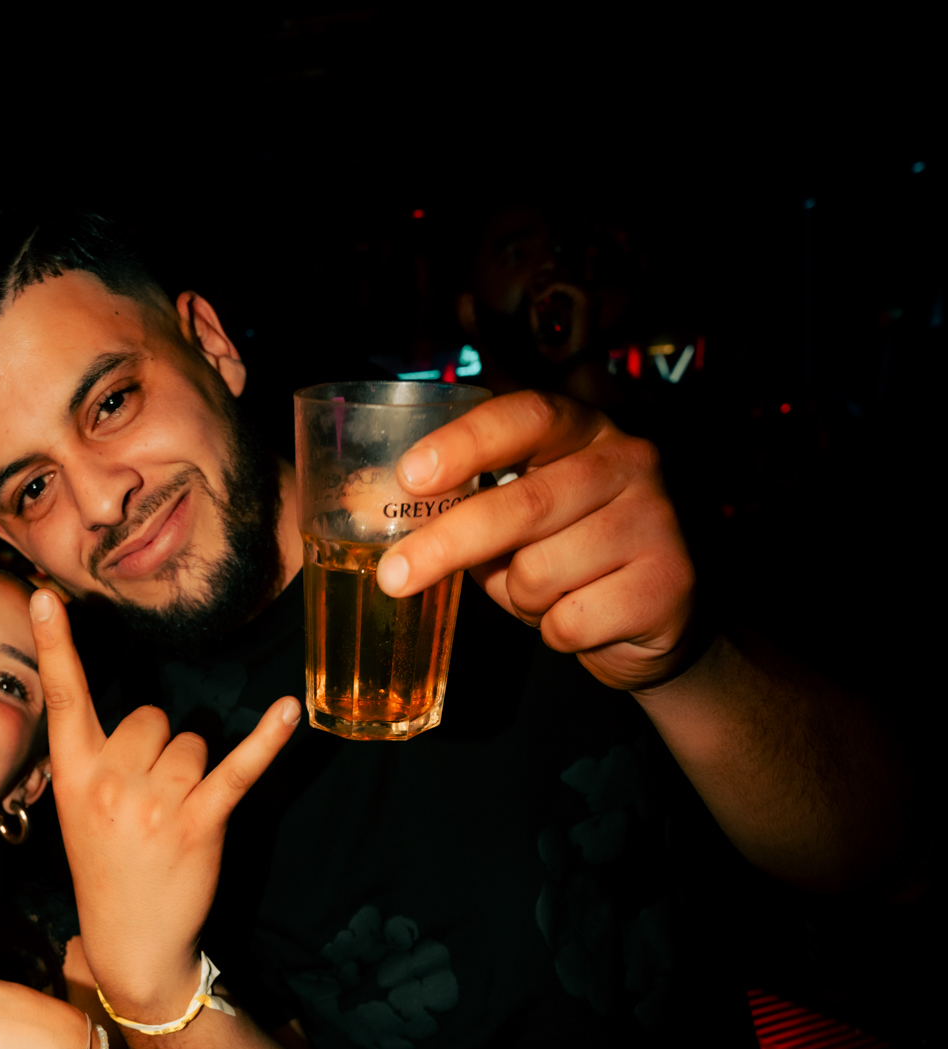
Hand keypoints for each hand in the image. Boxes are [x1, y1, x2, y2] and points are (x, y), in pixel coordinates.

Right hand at [28, 587, 299, 1017]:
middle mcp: (110, 781)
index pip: (63, 699)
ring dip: (194, 770)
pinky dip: (267, 739)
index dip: (55, 646)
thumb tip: (145, 721)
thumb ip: (98, 759)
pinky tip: (288, 711)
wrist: (133, 941)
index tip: (47, 597)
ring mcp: (156, 802)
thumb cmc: (108, 868)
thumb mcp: (78, 811)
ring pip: (193, 740)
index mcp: (73, 775)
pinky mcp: (200, 821)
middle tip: (149, 802)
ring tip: (175, 817)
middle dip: (160, 748)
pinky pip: (238, 766)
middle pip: (152, 717)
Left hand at [375, 391, 701, 691]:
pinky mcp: (671, 583)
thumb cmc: (569, 557)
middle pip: (524, 503)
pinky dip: (556, 632)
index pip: (527, 416)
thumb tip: (376, 512)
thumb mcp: (521, 521)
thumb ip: (470, 505)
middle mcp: (630, 462)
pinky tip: (585, 618)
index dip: (467, 442)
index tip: (411, 475)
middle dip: (448, 544)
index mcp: (585, 431)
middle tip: (393, 576)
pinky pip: (571, 621)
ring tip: (545, 594)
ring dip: (520, 599)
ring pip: (542, 573)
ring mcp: (658, 520)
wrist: (657, 620)